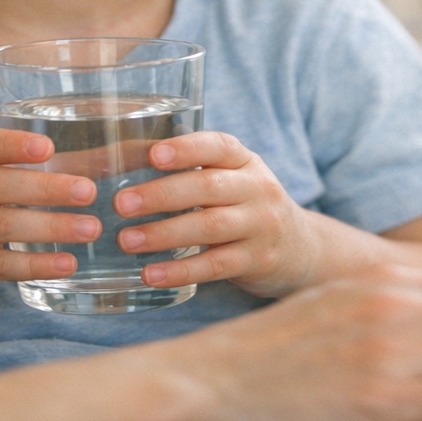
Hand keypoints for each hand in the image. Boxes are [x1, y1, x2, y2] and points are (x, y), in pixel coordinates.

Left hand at [113, 131, 323, 296]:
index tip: (153, 155)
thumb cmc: (247, 206)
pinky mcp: (257, 261)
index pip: (218, 146)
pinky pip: (215, 266)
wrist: (300, 248)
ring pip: (209, 227)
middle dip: (161, 194)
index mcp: (245, 161)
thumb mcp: (233, 178)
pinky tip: (150, 274)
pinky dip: (180, 271)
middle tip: (120, 203)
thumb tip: (123, 161)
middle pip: (208, 187)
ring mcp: (260, 226)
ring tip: (126, 240)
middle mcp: (257, 189)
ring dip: (163, 234)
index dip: (186, 149)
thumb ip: (194, 170)